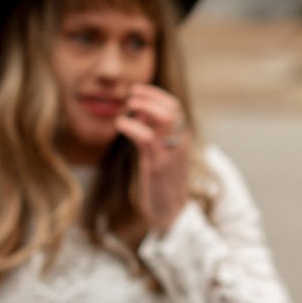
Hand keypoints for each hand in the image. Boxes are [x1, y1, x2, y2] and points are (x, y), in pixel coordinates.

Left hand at [114, 83, 190, 235]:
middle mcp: (180, 142)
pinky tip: (120, 124)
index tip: (136, 90)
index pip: (175, 106)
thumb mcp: (161, 153)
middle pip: (172, 107)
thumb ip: (154, 132)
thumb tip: (140, 112)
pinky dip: (132, 126)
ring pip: (166, 118)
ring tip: (127, 106)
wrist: (172, 212)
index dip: (155, 94)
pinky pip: (147, 138)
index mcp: (181, 138)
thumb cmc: (163, 182)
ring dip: (144, 106)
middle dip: (149, 96)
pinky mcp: (157, 166)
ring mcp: (170, 153)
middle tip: (130, 96)